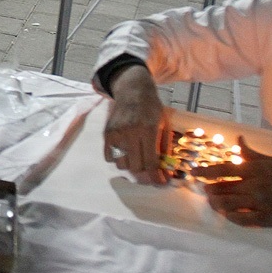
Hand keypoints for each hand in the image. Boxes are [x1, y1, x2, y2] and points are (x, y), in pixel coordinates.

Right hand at [104, 66, 169, 184]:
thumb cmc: (152, 108)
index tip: (160, 182)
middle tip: (150, 172)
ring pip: (121, 164)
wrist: (132, 90)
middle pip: (135, 166)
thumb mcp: (164, 124)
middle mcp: (130, 132)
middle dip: (144, 173)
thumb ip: (163, 147)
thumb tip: (165, 170)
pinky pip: (109, 157)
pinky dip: (117, 159)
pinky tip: (125, 153)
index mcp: (148, 129)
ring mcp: (116, 133)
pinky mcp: (107, 133)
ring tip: (137, 159)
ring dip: (130, 165)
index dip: (156, 176)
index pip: (150, 161)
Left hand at [200, 136, 271, 227]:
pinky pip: (240, 220)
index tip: (193, 172)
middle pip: (221, 188)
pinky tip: (228, 214)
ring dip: (216, 204)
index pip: (223, 169)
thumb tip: (238, 140)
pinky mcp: (265, 219)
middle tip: (207, 190)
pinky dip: (230, 217)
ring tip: (214, 202)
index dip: (205, 171)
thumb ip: (252, 153)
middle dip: (210, 190)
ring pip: (227, 205)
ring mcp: (259, 204)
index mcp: (255, 169)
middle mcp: (254, 186)